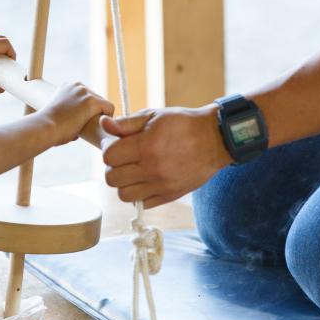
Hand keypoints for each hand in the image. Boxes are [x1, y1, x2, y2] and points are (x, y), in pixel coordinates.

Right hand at [40, 82, 114, 145]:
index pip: (87, 96)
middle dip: (95, 113)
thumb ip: (70, 115)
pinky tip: (99, 126)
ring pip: (104, 104)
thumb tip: (78, 126)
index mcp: (68, 86)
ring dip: (100, 116)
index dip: (87, 111)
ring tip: (91, 128)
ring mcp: (85, 92)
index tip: (81, 121)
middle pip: (97, 99)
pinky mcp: (91, 101)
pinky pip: (109, 108)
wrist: (44, 128)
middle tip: (88, 127)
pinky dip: (107, 119)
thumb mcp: (58, 114)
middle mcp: (77, 85)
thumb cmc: (49, 127)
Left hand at [101, 105, 232, 208]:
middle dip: (114, 167)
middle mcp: (152, 169)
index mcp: (146, 146)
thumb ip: (126, 123)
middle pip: (112, 178)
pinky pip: (143, 203)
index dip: (109, 149)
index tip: (118, 145)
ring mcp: (162, 185)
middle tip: (125, 159)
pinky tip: (147, 181)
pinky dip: (140, 194)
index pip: (108, 156)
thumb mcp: (154, 116)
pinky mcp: (170, 196)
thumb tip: (104, 124)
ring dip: (124, 184)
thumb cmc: (183, 124)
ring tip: (134, 171)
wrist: (216, 139)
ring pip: (124, 195)